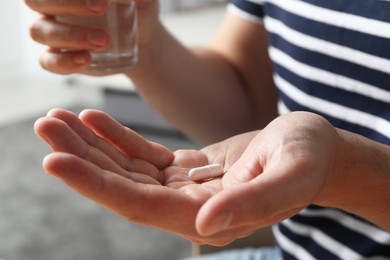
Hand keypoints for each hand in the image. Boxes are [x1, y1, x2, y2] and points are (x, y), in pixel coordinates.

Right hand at [25, 0, 158, 74]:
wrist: (144, 41)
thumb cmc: (139, 9)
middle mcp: (52, 5)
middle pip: (36, 0)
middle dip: (66, 3)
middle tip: (101, 8)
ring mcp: (53, 32)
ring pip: (40, 31)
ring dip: (70, 35)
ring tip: (104, 41)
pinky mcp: (59, 58)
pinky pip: (48, 61)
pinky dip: (64, 62)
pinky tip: (86, 60)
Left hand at [34, 109, 339, 244]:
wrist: (316, 150)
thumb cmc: (309, 160)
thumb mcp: (291, 175)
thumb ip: (253, 202)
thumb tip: (204, 223)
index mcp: (209, 216)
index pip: (139, 205)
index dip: (96, 184)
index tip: (55, 160)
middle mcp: (189, 208)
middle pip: (124, 187)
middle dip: (82, 159)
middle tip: (47, 126)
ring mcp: (186, 189)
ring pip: (129, 170)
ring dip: (93, 146)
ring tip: (60, 118)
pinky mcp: (189, 170)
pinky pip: (145, 156)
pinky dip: (119, 139)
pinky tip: (96, 120)